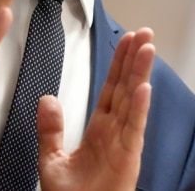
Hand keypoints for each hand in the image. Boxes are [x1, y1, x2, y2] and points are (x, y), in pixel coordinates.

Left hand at [38, 28, 154, 190]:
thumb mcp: (51, 161)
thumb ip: (50, 129)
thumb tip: (47, 99)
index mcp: (100, 131)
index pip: (111, 89)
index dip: (119, 64)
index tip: (127, 42)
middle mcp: (115, 133)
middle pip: (126, 88)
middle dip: (135, 60)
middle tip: (145, 33)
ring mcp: (123, 145)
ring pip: (133, 102)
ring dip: (140, 74)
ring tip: (147, 48)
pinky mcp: (128, 159)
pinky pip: (133, 129)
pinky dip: (139, 109)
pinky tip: (143, 88)